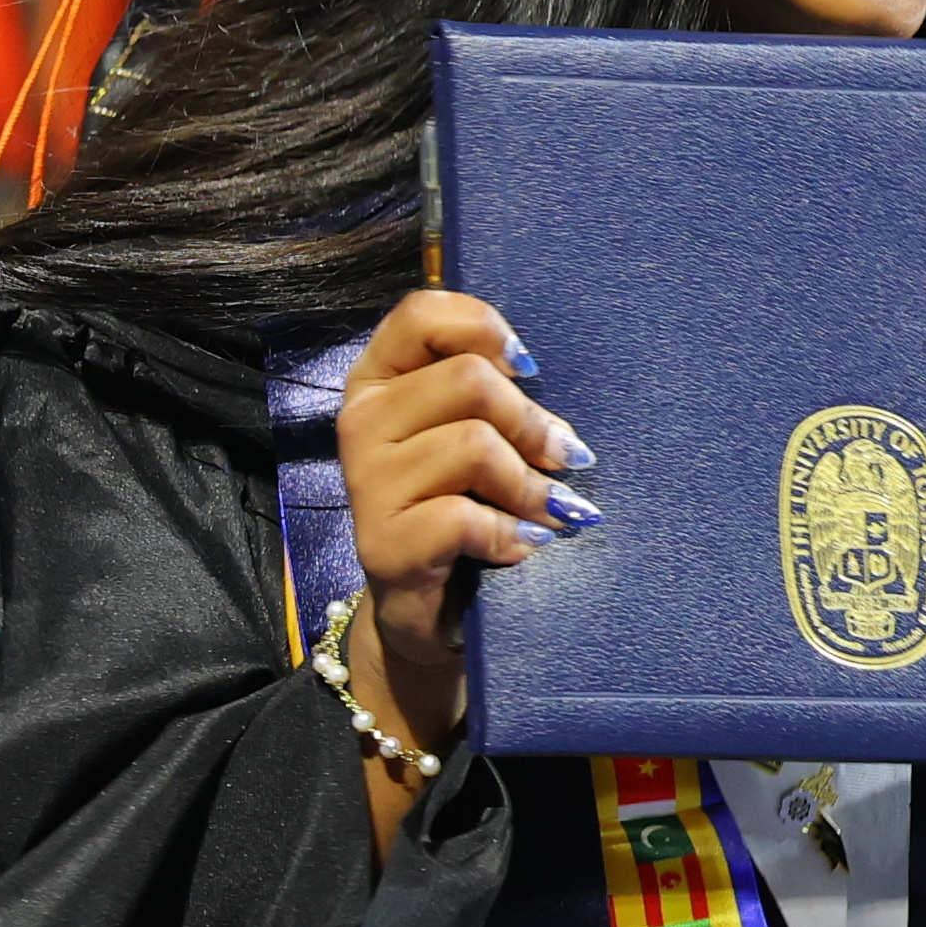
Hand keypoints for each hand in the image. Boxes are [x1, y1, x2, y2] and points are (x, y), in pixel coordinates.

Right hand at [332, 289, 589, 776]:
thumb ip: (496, 396)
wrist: (432, 614)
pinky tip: (523, 547)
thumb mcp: (479, 438)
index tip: (528, 366)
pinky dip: (510, 535)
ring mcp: (365, 484)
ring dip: (530, 485)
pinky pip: (464, 517)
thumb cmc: (466, 507)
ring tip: (549, 511)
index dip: (482, 326)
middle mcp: (361, 421)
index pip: (419, 313)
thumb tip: (550, 392)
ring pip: (473, 445)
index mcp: (379, 380)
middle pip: (468, 379)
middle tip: (564, 458)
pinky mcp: (382, 544)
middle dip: (532, 422)